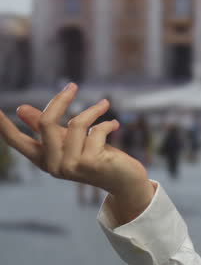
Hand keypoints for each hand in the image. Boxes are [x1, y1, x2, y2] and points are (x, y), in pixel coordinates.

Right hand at [0, 83, 150, 205]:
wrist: (124, 180)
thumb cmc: (96, 156)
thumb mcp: (69, 140)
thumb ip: (46, 127)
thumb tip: (20, 108)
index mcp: (44, 159)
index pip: (16, 141)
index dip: (3, 125)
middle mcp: (53, 166)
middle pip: (46, 122)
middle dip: (61, 100)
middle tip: (72, 85)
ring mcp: (71, 166)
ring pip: (76, 123)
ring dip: (94, 110)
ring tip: (104, 104)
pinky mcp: (90, 164)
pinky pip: (96, 131)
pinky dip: (107, 124)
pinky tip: (115, 125)